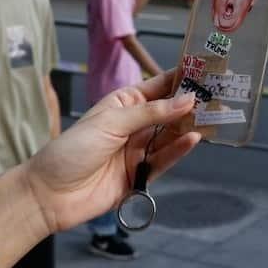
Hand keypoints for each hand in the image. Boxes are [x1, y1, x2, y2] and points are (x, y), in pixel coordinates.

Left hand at [24, 69, 199, 233]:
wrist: (50, 195)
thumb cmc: (72, 150)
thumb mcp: (112, 122)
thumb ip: (152, 112)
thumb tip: (187, 99)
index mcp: (123, 103)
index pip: (158, 87)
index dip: (180, 79)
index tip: (205, 71)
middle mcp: (134, 124)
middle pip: (169, 112)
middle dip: (190, 105)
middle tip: (217, 96)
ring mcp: (138, 149)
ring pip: (170, 135)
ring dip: (188, 127)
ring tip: (211, 117)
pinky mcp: (140, 174)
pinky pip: (165, 159)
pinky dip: (179, 150)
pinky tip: (193, 139)